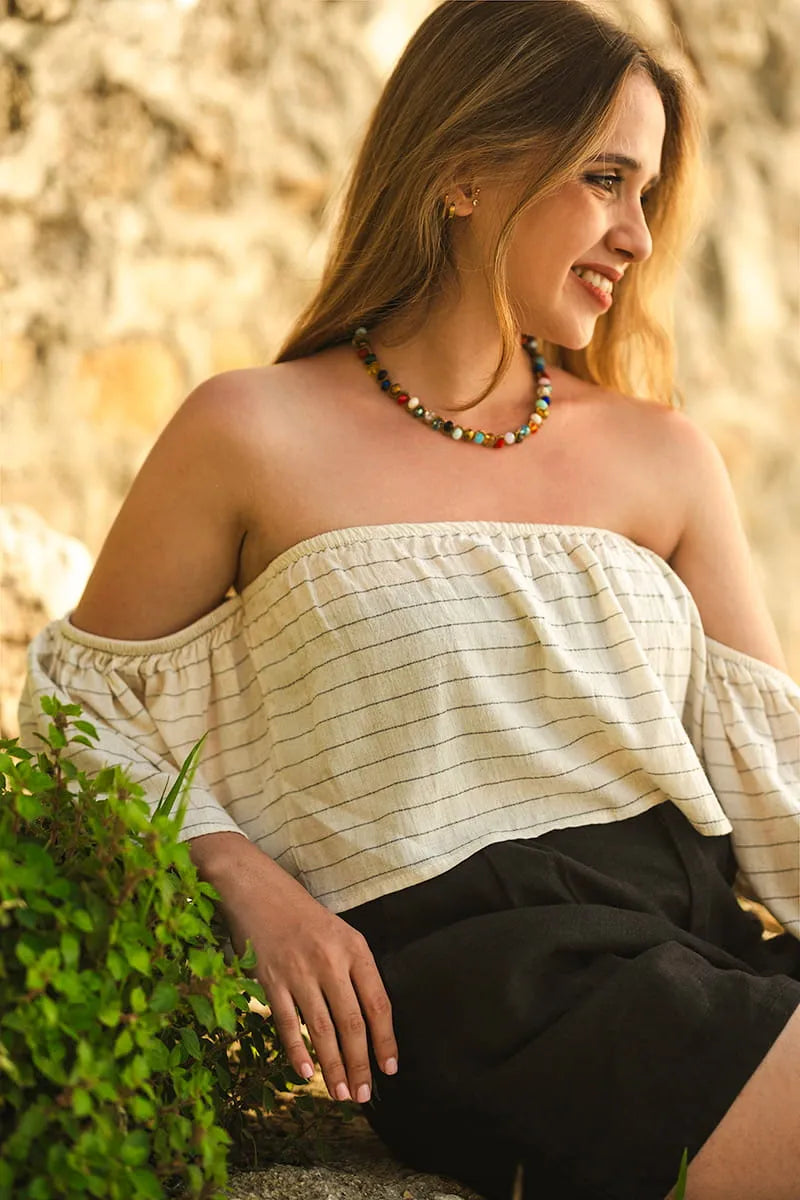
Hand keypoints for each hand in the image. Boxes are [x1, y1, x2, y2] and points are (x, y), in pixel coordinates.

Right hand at [199, 840, 398, 1103]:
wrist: (257, 889)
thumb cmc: (302, 915)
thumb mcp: (340, 933)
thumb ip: (355, 970)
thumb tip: (370, 1020)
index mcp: (354, 948)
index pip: (378, 1003)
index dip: (385, 1039)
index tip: (389, 1068)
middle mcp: (330, 961)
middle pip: (352, 1023)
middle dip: (360, 1064)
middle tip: (364, 1095)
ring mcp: (299, 971)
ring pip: (322, 1029)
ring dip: (333, 1066)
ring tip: (341, 1094)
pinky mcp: (270, 979)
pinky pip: (288, 1022)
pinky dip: (297, 1050)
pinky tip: (306, 1073)